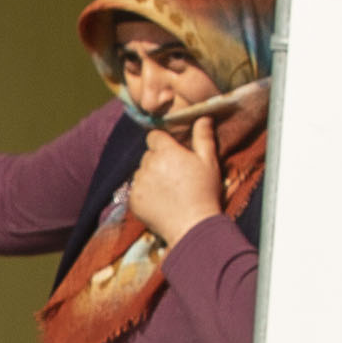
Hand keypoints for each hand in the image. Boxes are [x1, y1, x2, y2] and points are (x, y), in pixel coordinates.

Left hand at [125, 113, 223, 254]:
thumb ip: (203, 137)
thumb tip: (202, 117)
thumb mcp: (209, 162)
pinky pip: (136, 190)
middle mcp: (148, 164)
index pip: (154, 136)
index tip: (174, 154)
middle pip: (148, 155)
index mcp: (166, 152)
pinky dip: (145, 194)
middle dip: (158, 161)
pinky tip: (160, 201)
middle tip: (175, 176)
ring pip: (141, 172)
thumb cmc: (204, 192)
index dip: (163, 143)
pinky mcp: (133, 200)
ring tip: (169, 191)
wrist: (192, 226)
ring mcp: (138, 183)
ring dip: (150, 177)